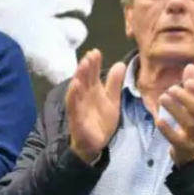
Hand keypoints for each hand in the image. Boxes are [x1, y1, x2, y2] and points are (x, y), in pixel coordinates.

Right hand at [66, 49, 126, 163]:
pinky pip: (73, 104)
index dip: (94, 63)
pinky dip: (73, 94)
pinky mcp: (76, 116)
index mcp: (93, 89)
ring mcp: (79, 105)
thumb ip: (115, 83)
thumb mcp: (113, 100)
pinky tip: (76, 84)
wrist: (97, 142)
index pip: (92, 73)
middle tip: (90, 54)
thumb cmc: (102, 120)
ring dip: (79, 76)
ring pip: (77, 88)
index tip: (96, 52)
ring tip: (83, 65)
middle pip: (84, 78)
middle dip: (86, 66)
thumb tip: (120, 63)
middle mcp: (84, 94)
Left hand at [157, 64, 193, 166]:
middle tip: (171, 89)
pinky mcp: (184, 148)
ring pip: (190, 124)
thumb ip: (191, 87)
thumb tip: (189, 65)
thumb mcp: (192, 105)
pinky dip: (168, 130)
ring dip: (176, 110)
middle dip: (187, 99)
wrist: (191, 155)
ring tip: (163, 99)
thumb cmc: (190, 125)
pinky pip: (177, 140)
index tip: (188, 81)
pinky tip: (159, 120)